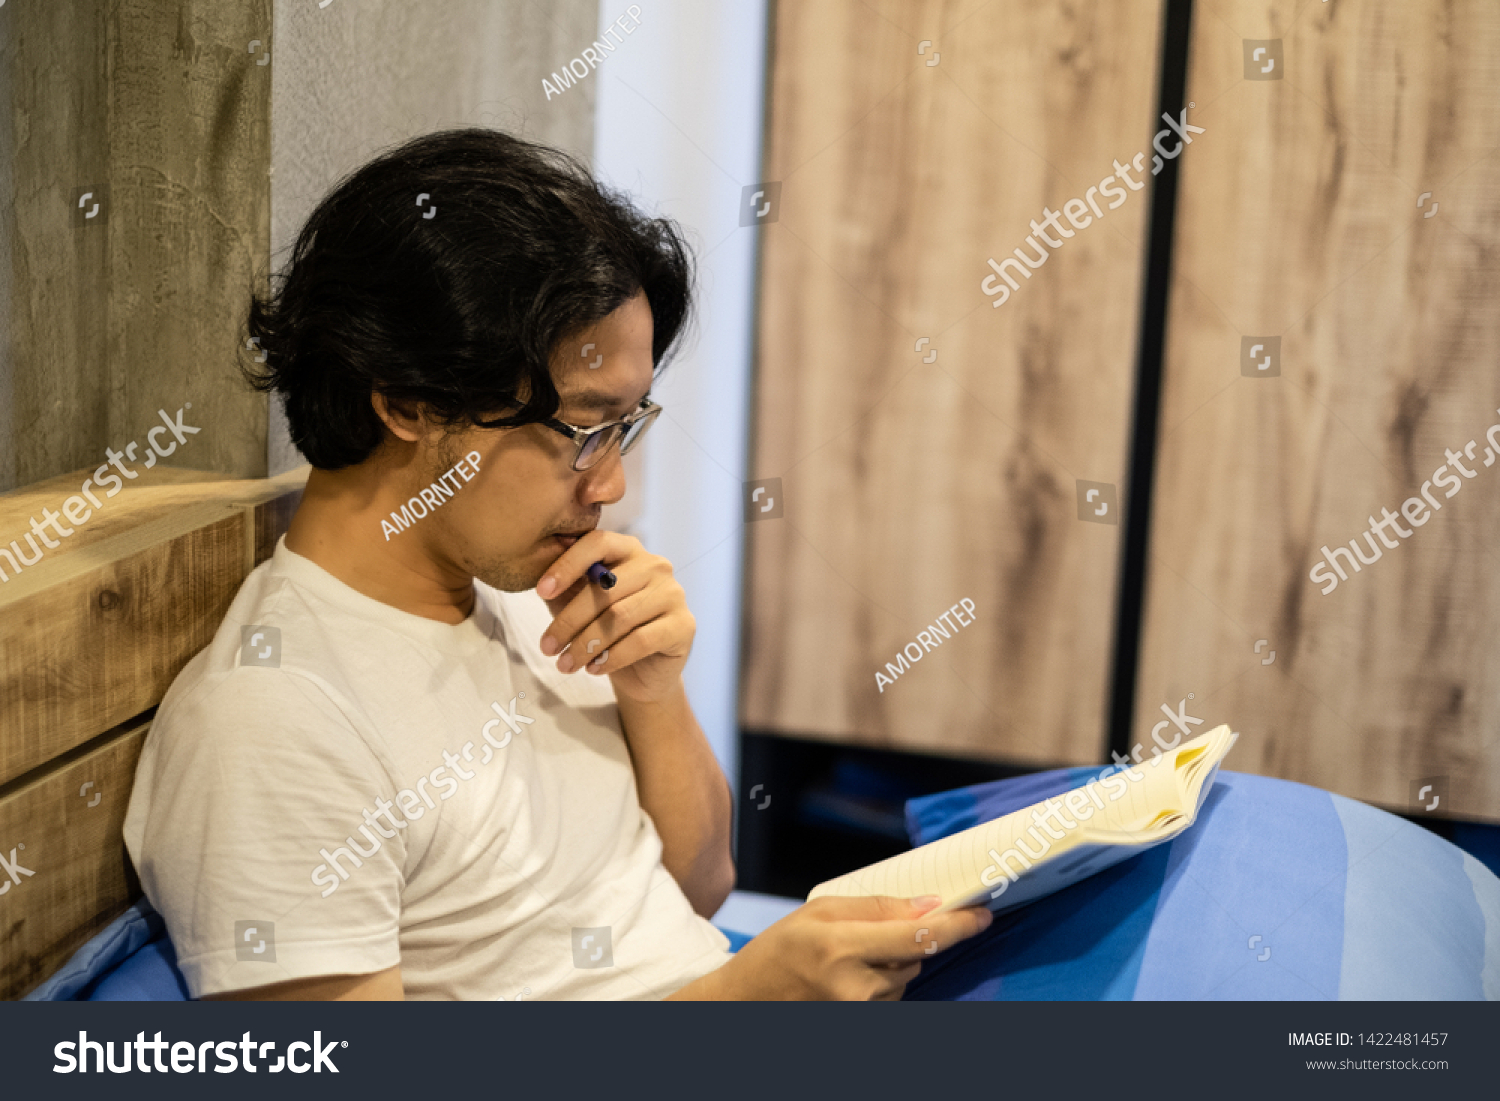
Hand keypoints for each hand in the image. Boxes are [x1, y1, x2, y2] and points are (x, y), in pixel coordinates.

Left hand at [535, 531, 693, 703]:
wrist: (644, 673)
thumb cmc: (608, 633)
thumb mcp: (580, 607)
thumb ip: (566, 589)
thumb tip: (537, 573)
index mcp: (629, 550)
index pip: (598, 543)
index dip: (567, 565)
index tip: (541, 592)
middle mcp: (656, 566)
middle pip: (605, 588)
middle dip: (569, 621)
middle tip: (546, 647)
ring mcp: (673, 594)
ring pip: (619, 617)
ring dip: (586, 645)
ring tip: (565, 665)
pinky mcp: (684, 625)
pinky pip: (640, 641)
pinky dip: (611, 658)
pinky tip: (593, 669)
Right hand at [704, 895, 992, 1000]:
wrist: (746, 1002)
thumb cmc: (779, 950)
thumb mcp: (819, 911)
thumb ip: (877, 907)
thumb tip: (930, 905)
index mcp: (841, 947)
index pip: (917, 935)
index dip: (956, 926)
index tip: (982, 914)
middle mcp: (855, 986)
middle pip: (914, 956)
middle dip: (907, 939)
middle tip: (868, 933)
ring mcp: (860, 1012)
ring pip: (905, 977)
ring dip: (891, 963)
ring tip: (846, 959)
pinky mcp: (862, 1024)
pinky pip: (892, 997)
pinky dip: (881, 983)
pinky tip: (848, 979)